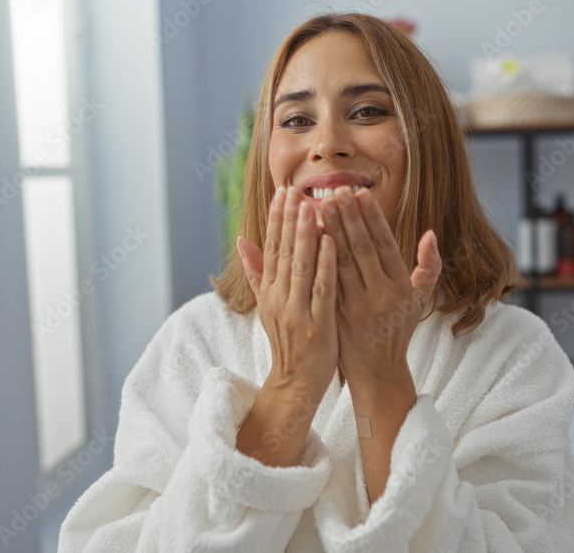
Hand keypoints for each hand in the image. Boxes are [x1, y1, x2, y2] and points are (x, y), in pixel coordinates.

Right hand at [236, 186, 338, 399]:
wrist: (295, 383)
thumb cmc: (288, 340)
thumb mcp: (268, 305)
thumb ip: (257, 272)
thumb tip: (242, 238)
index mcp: (270, 291)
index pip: (272, 247)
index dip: (277, 218)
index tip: (283, 191)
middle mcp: (280, 298)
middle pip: (284, 252)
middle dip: (289, 219)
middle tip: (295, 189)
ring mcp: (298, 312)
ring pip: (301, 266)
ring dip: (306, 235)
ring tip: (312, 206)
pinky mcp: (317, 325)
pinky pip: (322, 289)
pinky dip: (326, 265)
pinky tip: (332, 241)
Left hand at [319, 186, 441, 385]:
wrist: (377, 370)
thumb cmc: (398, 329)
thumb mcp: (420, 299)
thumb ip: (428, 265)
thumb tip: (430, 234)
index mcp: (400, 287)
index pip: (385, 245)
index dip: (372, 218)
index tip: (361, 194)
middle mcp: (379, 294)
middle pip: (361, 249)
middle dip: (348, 217)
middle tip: (335, 190)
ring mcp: (356, 305)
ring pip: (341, 262)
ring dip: (330, 232)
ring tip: (318, 204)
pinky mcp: (336, 314)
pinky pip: (327, 281)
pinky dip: (318, 258)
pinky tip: (309, 237)